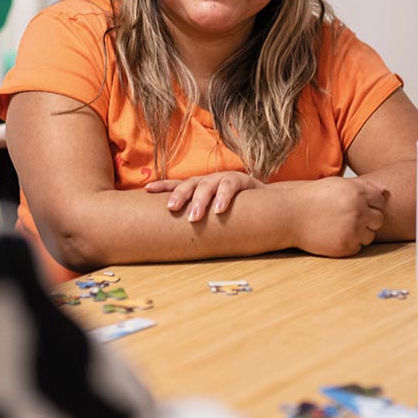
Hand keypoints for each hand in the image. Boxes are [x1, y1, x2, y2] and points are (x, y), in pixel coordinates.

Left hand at [146, 171, 264, 221]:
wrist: (270, 205)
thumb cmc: (238, 213)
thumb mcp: (215, 215)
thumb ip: (200, 219)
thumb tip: (174, 239)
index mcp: (201, 187)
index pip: (178, 184)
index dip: (163, 186)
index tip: (147, 190)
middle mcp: (210, 180)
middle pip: (190, 184)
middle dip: (180, 195)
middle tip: (171, 209)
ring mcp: (225, 178)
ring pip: (208, 185)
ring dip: (201, 200)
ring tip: (194, 217)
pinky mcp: (243, 180)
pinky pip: (231, 186)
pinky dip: (224, 197)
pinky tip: (219, 209)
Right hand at [290, 177, 387, 256]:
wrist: (289, 216)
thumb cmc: (312, 198)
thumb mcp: (337, 185)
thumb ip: (363, 187)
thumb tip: (385, 191)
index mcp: (357, 193)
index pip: (380, 200)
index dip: (369, 204)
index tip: (355, 206)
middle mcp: (358, 211)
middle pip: (378, 220)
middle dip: (367, 220)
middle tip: (348, 219)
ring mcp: (353, 230)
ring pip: (370, 236)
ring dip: (359, 233)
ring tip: (339, 227)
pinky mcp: (345, 246)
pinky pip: (357, 247)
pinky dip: (349, 244)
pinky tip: (334, 235)